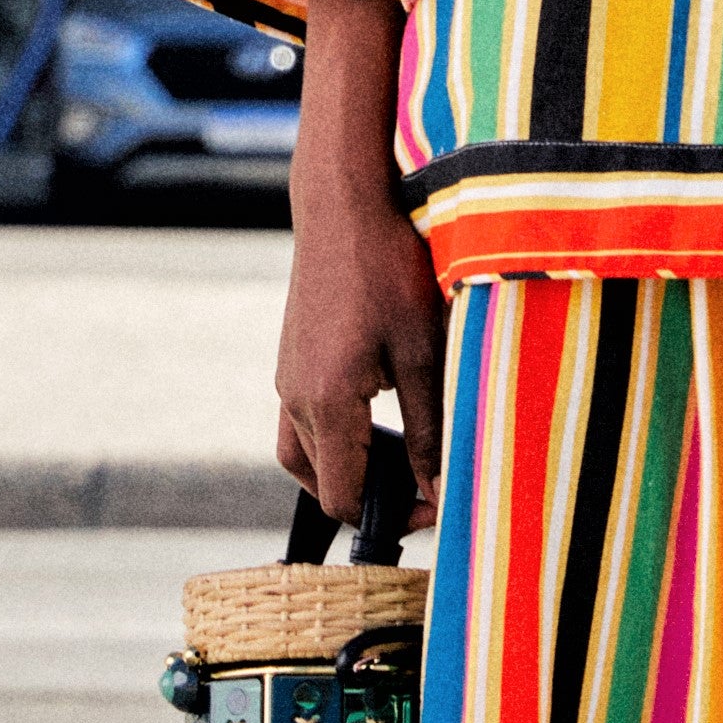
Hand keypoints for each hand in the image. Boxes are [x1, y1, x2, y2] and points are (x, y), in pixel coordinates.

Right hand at [272, 0, 444, 513]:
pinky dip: (340, 436)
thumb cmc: (388, 271)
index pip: (343, 499)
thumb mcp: (424, 353)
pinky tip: (384, 410)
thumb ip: (429, 429)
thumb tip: (436, 491)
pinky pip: (306, 421)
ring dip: (353, 467)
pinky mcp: (291, 360)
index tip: (434, 506)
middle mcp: (294, 399)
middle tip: (426, 483)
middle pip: (323, 483)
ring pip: (309, 454)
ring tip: (406, 455)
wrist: (342, 206)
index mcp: (325, 405)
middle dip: (373, 496)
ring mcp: (286, 379)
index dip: (389, 517)